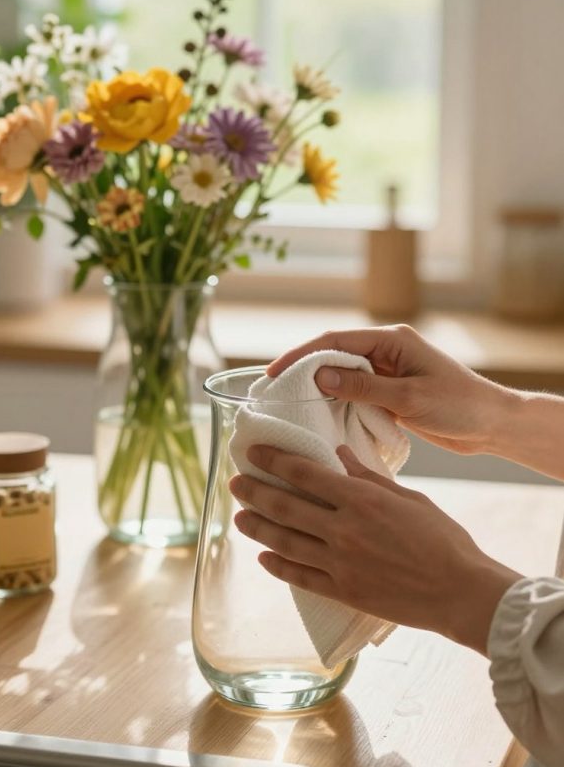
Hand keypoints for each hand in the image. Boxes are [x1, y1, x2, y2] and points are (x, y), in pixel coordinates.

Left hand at [230, 444, 521, 654]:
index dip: (274, 460)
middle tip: (235, 483)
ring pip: (285, 541)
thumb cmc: (443, 539)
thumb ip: (369, 478)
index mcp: (361, 500)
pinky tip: (265, 558)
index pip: (305, 473)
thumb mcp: (409, 498)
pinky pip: (301, 577)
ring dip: (258, 528)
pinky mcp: (343, 591)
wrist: (459, 591)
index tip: (255, 452)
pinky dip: (279, 566)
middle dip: (255, 492)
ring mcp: (340, 563)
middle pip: (285, 506)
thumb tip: (339, 454)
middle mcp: (343, 529)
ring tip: (239, 518)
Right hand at [267, 325, 514, 455]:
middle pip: (334, 355)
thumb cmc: (459, 405)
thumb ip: (363, 387)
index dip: (301, 355)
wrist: (492, 425)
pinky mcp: (391, 394)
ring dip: (318, 390)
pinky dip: (337, 405)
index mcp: (391, 340)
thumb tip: (319, 375)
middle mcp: (386, 351)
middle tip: (273, 393)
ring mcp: (388, 373)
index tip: (273, 373)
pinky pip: (355, 395)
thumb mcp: (409, 397)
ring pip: (342, 377)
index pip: (335, 340)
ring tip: (289, 408)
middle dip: (303, 371)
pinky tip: (320, 419)